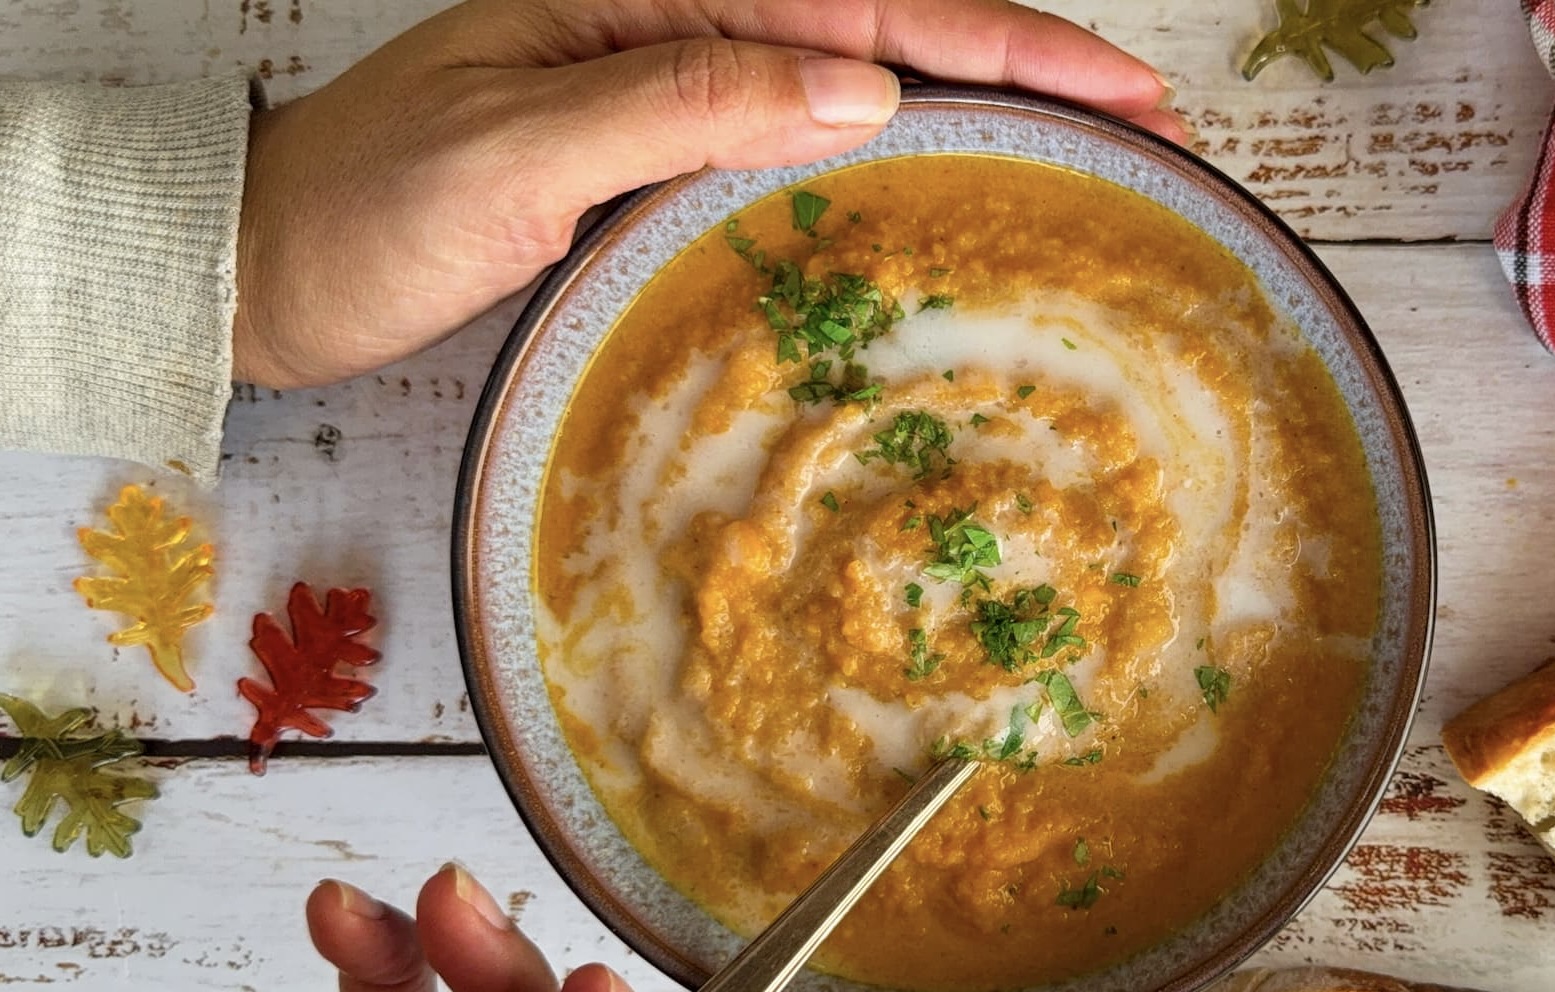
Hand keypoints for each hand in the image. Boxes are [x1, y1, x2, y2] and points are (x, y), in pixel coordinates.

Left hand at [234, 0, 1182, 387]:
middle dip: (1023, 59)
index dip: (1004, 38)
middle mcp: (674, 21)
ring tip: (1085, 139)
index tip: (1120, 81)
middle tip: (1146, 113)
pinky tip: (945, 177)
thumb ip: (686, 103)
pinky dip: (895, 148)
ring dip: (976, 102)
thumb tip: (862, 84)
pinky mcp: (659, 152)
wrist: (268, 263)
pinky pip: (804, 135)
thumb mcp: (520, 151)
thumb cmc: (369, 206)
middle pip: (886, 23)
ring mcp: (671, 85)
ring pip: (859, 74)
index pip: (865, 1)